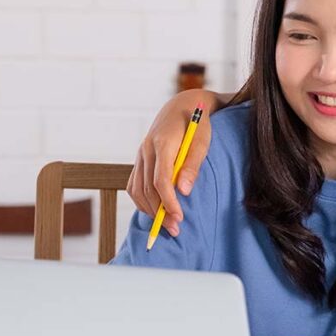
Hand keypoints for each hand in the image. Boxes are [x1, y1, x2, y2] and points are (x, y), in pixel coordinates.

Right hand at [127, 89, 216, 235]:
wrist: (182, 106)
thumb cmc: (197, 125)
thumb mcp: (201, 142)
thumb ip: (192, 166)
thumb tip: (184, 192)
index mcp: (162, 144)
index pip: (160, 180)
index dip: (168, 201)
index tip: (179, 217)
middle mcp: (146, 150)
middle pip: (147, 188)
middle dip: (160, 212)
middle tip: (175, 229)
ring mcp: (140, 154)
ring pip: (137, 189)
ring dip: (149, 210)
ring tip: (166, 224)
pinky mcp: (139, 159)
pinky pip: (134, 185)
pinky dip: (142, 201)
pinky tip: (155, 211)